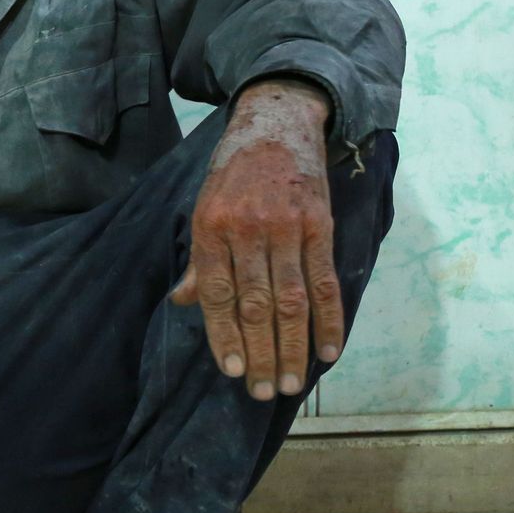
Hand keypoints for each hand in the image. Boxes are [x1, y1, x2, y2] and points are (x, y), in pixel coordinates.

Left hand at [170, 78, 338, 401]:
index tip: (234, 373)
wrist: (276, 120)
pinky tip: (328, 351)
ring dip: (292, 347)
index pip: (217, 295)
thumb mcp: (203, 206)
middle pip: (254, 306)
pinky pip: (324, 281)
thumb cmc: (234, 170)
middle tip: (265, 392)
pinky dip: (328, 320)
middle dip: (260, 354)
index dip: (225, 338)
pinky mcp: (318, 223)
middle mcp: (246, 230)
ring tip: (292, 384)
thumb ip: (200, 259)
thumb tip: (184, 302)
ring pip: (290, 301)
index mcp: (210, 228)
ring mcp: (285, 227)